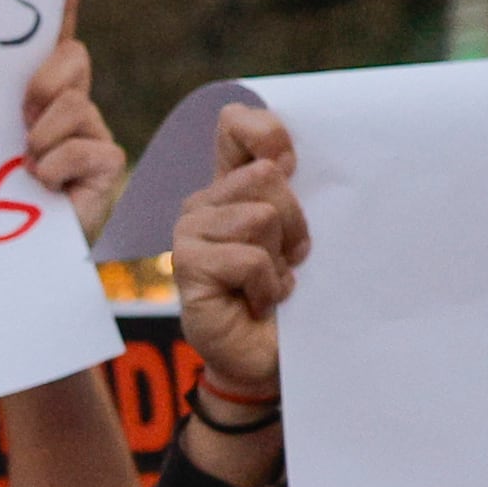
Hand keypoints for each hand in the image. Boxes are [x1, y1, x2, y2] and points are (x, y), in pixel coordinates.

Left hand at [20, 0, 127, 244]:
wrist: (2, 251)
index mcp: (35, 90)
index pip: (55, 36)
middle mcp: (67, 104)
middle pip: (72, 58)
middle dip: (47, 79)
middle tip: (22, 114)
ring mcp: (90, 133)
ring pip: (75, 104)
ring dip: (42, 137)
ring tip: (22, 164)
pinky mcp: (107, 165)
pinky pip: (87, 147)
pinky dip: (55, 167)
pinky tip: (40, 185)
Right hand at [172, 104, 305, 398]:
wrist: (267, 361)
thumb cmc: (288, 298)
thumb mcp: (300, 237)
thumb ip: (292, 193)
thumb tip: (289, 157)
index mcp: (232, 186)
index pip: (236, 124)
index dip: (267, 133)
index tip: (293, 166)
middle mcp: (204, 202)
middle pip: (268, 175)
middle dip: (294, 222)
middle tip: (289, 258)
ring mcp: (190, 233)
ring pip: (261, 216)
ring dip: (280, 259)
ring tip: (273, 283)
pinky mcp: (187, 267)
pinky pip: (249, 258)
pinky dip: (268, 286)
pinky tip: (260, 303)